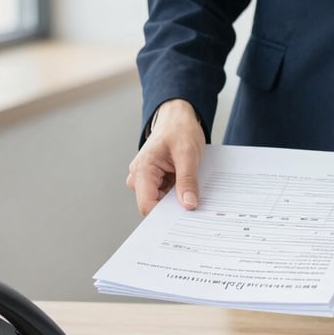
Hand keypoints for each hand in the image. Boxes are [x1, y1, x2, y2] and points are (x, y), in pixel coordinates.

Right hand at [126, 99, 204, 214]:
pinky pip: (166, 195)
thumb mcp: (188, 154)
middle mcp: (139, 176)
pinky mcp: (154, 180)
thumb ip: (187, 181)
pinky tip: (189, 188)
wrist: (177, 116)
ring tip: (193, 190)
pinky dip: (178, 194)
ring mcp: (145, 179)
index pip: (147, 205)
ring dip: (177, 200)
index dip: (165, 215)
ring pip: (161, 202)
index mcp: (142, 169)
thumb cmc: (180, 129)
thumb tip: (189, 205)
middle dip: (173, 208)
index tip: (184, 218)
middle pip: (154, 206)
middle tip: (194, 205)